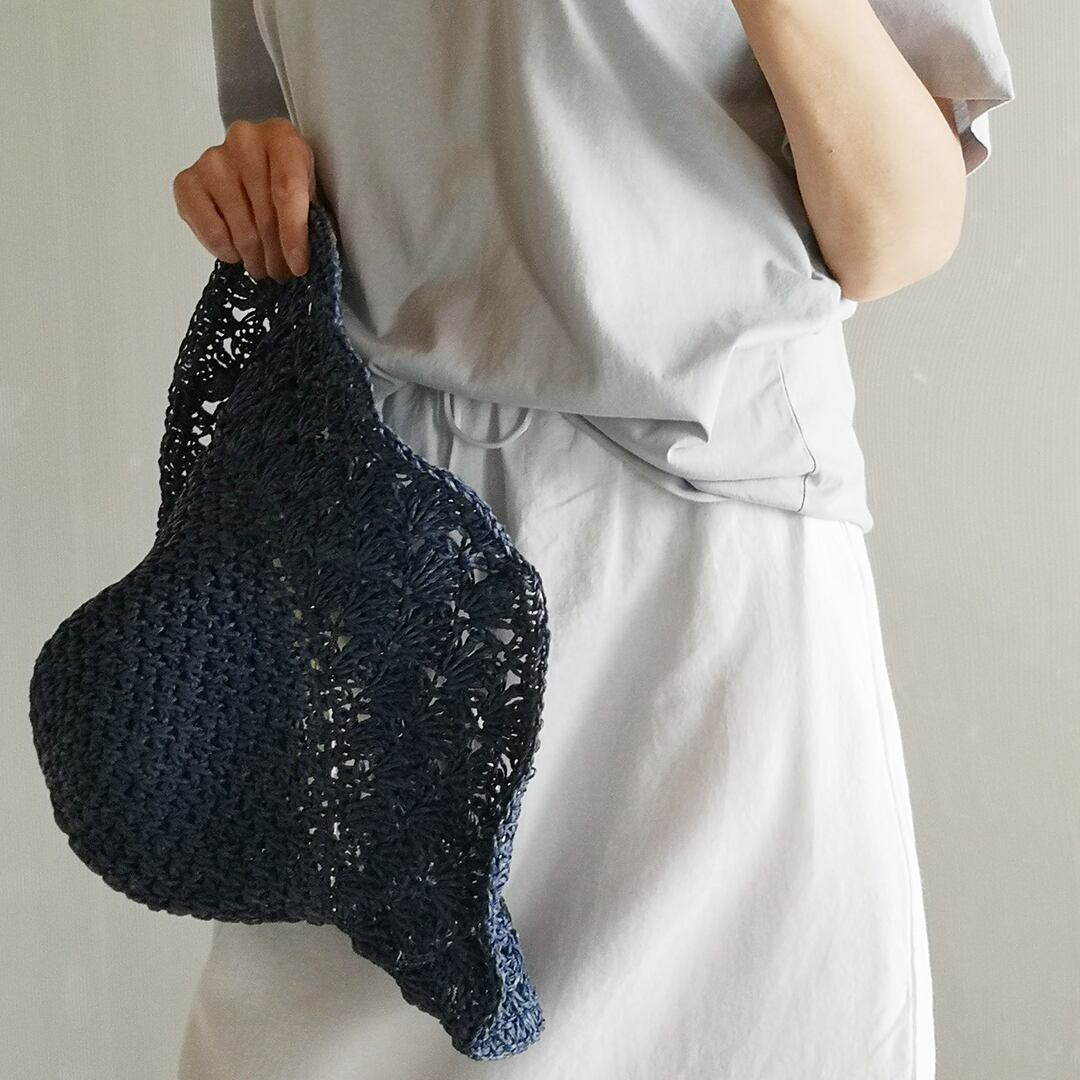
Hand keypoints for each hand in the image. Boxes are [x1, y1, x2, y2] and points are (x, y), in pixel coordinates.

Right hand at [172, 117, 314, 281]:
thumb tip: (299, 262)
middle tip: (281, 273)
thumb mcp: (310, 195)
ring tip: (262, 267)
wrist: (256, 171)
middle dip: (276, 254)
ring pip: (239, 226)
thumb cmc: (287, 186)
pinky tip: (235, 253)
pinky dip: (225, 250)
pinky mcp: (187, 180)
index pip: (287, 190)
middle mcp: (244, 140)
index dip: (294, 234)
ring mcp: (212, 159)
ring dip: (253, 257)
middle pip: (264, 213)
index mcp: (281, 138)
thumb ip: (310, 219)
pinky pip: (209, 229)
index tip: (298, 266)